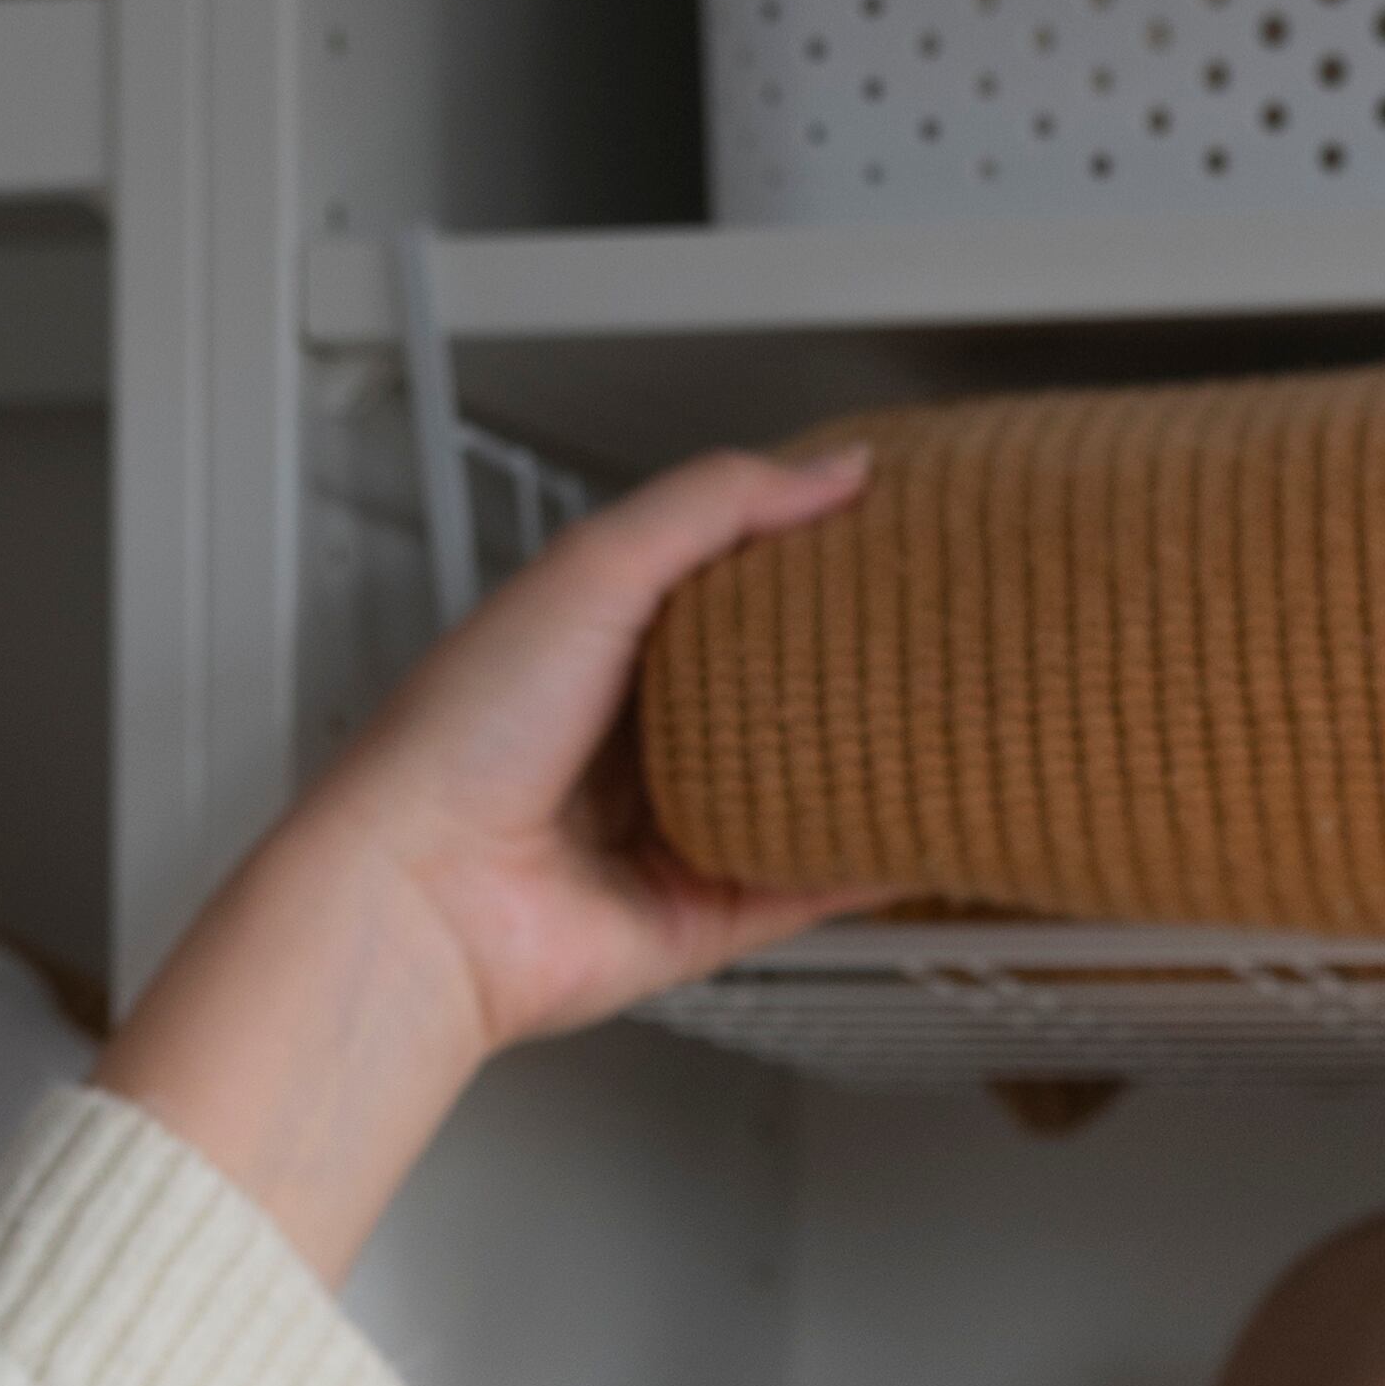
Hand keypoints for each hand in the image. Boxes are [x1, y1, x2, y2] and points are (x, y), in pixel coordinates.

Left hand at [95, 449, 874, 1284]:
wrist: (426, 894)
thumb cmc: (463, 736)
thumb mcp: (595, 568)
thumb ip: (714, 505)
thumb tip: (835, 471)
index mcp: (605, 641)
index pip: (730, 583)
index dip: (807, 552)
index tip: (892, 527)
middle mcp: (640, 737)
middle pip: (776, 688)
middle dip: (853, 660)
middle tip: (939, 622)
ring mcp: (676, 829)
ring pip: (802, 787)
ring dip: (875, 758)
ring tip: (958, 713)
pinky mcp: (703, 915)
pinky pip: (808, 886)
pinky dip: (871, 860)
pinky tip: (933, 824)